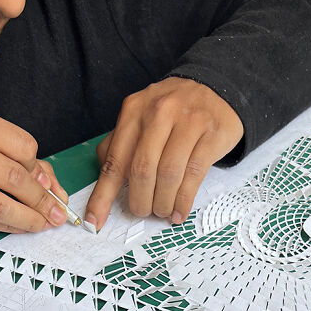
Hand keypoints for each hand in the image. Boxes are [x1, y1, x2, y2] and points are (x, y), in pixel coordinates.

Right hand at [0, 101, 69, 232]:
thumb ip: (21, 159)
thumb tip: (54, 190)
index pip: (22, 146)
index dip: (40, 170)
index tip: (49, 186)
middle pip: (13, 177)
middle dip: (41, 201)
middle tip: (56, 214)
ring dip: (27, 220)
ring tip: (42, 224)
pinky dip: (6, 227)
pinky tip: (19, 227)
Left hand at [85, 77, 243, 229]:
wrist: (216, 89)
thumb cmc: (173, 111)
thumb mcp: (142, 116)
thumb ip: (121, 143)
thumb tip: (104, 181)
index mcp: (134, 111)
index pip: (114, 160)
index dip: (102, 196)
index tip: (94, 221)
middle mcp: (159, 113)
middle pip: (141, 170)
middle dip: (139, 201)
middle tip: (142, 211)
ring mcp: (187, 122)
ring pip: (168, 174)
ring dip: (163, 202)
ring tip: (162, 211)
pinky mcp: (210, 135)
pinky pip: (193, 175)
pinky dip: (184, 200)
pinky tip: (180, 211)